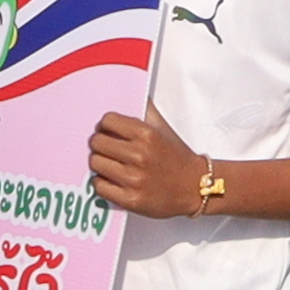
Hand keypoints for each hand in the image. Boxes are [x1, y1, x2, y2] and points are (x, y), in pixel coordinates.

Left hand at [89, 107, 213, 213]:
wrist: (194, 187)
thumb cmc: (177, 157)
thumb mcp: (162, 128)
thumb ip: (145, 109)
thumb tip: (132, 90)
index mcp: (147, 135)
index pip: (107, 120)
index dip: (104, 125)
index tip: (107, 131)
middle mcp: (139, 155)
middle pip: (97, 142)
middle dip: (99, 144)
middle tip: (106, 148)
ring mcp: (134, 179)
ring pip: (95, 163)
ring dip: (99, 163)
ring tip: (109, 164)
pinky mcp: (131, 199)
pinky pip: (99, 186)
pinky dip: (101, 182)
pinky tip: (111, 180)